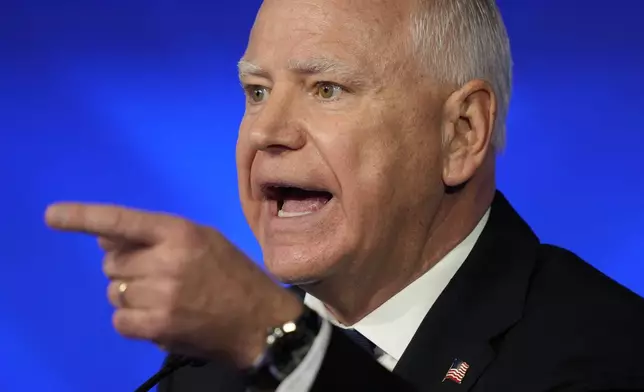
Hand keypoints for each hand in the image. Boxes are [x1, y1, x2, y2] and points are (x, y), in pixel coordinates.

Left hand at [45, 203, 302, 366]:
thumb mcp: (203, 241)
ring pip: (114, 292)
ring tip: (163, 298)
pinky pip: (119, 320)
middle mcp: (167, 260)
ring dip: (131, 295)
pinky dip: (132, 320)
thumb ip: (157, 236)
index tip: (52, 216)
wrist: (260, 321)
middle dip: (126, 268)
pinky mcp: (158, 327)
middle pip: (112, 262)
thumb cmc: (234, 275)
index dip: (83, 217)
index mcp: (180, 232)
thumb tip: (106, 239)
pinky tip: (159, 317)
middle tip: (156, 275)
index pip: (122, 221)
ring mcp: (161, 295)